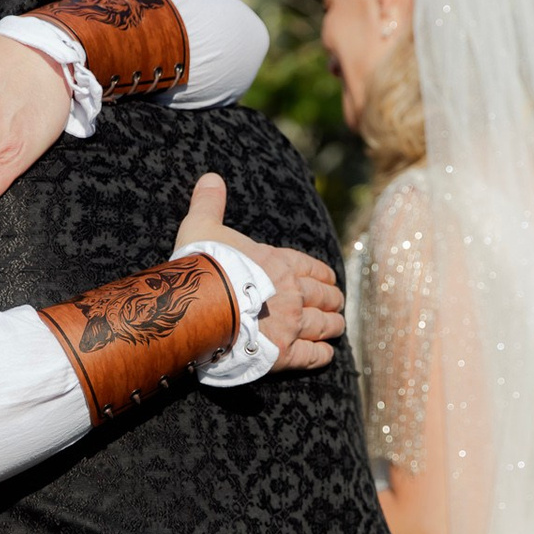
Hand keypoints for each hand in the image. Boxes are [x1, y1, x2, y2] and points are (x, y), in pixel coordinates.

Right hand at [173, 173, 344, 371]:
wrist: (198, 306)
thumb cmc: (201, 265)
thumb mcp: (201, 226)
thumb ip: (209, 203)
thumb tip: (210, 176)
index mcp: (278, 263)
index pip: (312, 269)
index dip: (322, 275)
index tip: (328, 280)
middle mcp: (293, 293)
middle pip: (325, 298)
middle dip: (332, 301)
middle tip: (334, 306)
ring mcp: (292, 325)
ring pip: (326, 326)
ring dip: (332, 326)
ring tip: (335, 328)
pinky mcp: (285, 354)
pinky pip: (314, 356)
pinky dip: (322, 355)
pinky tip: (325, 354)